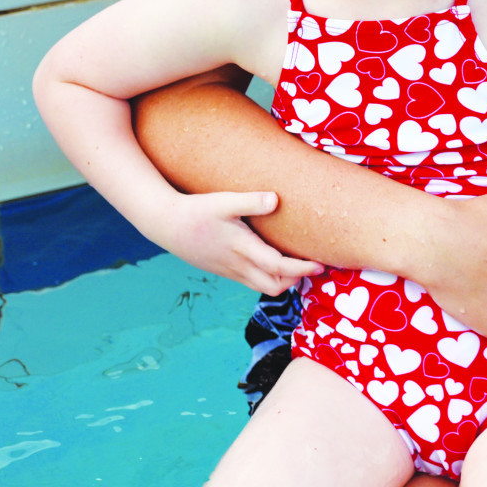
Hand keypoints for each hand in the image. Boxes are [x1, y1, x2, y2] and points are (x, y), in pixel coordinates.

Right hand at [147, 190, 320, 293]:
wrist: (166, 225)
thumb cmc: (196, 211)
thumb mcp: (223, 201)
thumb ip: (250, 201)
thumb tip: (276, 199)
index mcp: (241, 249)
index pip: (278, 267)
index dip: (302, 269)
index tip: (320, 265)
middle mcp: (237, 265)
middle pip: (274, 286)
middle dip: (295, 280)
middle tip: (313, 265)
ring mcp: (229, 270)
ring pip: (262, 287)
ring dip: (282, 280)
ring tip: (299, 264)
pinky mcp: (224, 270)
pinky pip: (251, 281)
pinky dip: (268, 277)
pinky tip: (274, 263)